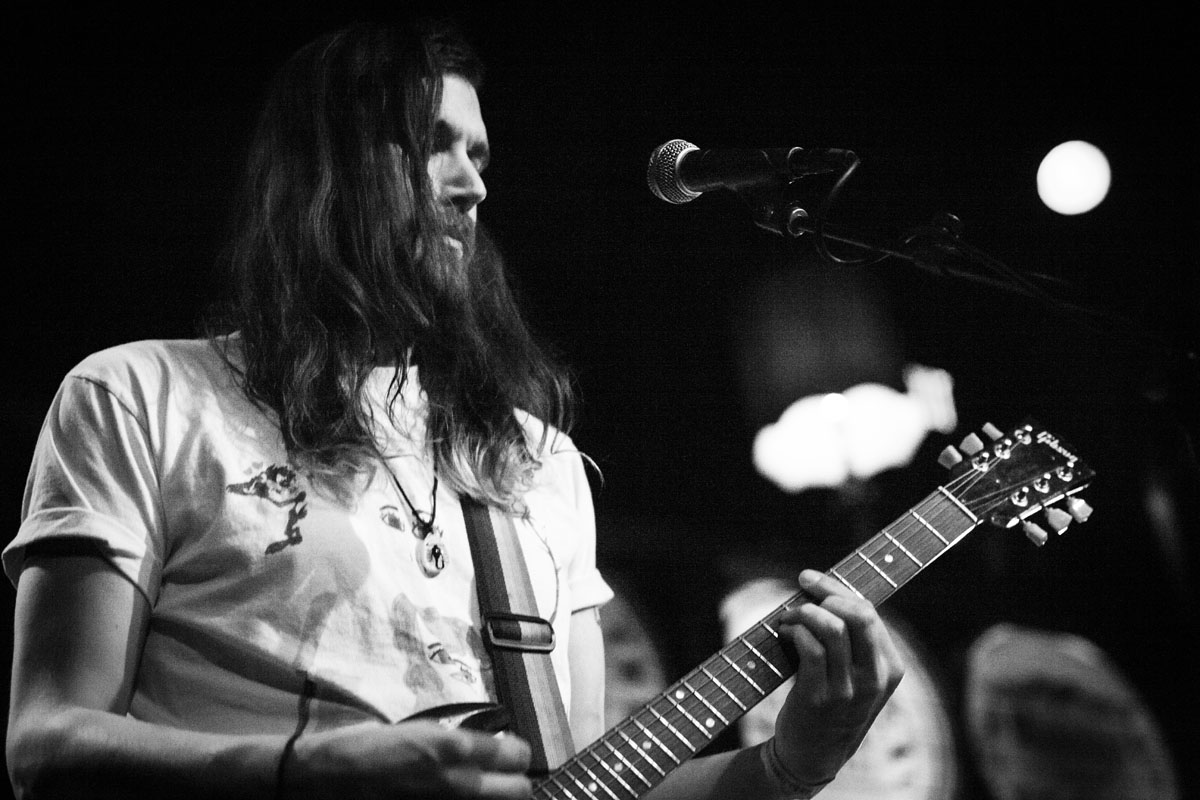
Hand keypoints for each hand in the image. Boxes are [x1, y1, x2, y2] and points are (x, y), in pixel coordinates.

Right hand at [284, 720, 532, 798]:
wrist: (323, 780)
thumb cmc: (365, 746)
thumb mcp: (415, 730)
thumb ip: (454, 740)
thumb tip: (485, 746)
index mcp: (451, 747)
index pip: (517, 754)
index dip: (517, 752)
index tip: (510, 752)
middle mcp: (457, 781)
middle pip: (520, 790)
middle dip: (516, 781)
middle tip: (502, 776)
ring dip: (495, 798)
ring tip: (481, 790)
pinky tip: (453, 799)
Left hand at [766, 569, 903, 795]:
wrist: (814, 754)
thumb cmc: (833, 703)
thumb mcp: (858, 675)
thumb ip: (854, 640)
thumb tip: (824, 590)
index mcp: (891, 669)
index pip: (869, 612)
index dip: (836, 589)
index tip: (809, 578)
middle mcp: (874, 679)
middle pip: (859, 615)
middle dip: (825, 593)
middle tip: (800, 591)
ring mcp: (848, 691)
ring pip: (832, 627)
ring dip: (803, 612)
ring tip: (788, 616)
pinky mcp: (819, 698)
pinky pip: (810, 649)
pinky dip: (794, 632)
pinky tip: (785, 633)